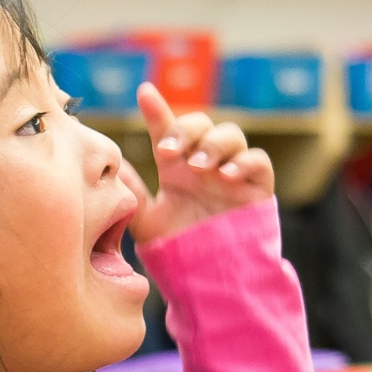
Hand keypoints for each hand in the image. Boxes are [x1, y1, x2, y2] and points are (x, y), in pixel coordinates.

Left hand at [127, 82, 274, 243]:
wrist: (211, 278)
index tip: (144, 93)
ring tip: (198, 166)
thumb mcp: (148, 222)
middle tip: (168, 150)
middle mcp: (204, 163)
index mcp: (176, 166)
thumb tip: (112, 167)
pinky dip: (244, 162)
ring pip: (231, 134)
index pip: (166, 130)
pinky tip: (226, 176)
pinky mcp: (258, 187)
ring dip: (213, 144)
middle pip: (201, 123)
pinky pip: (258, 160)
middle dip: (185, 129)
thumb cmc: (180, 249)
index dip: (156, 109)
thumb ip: (133, 195)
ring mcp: (233, 172)